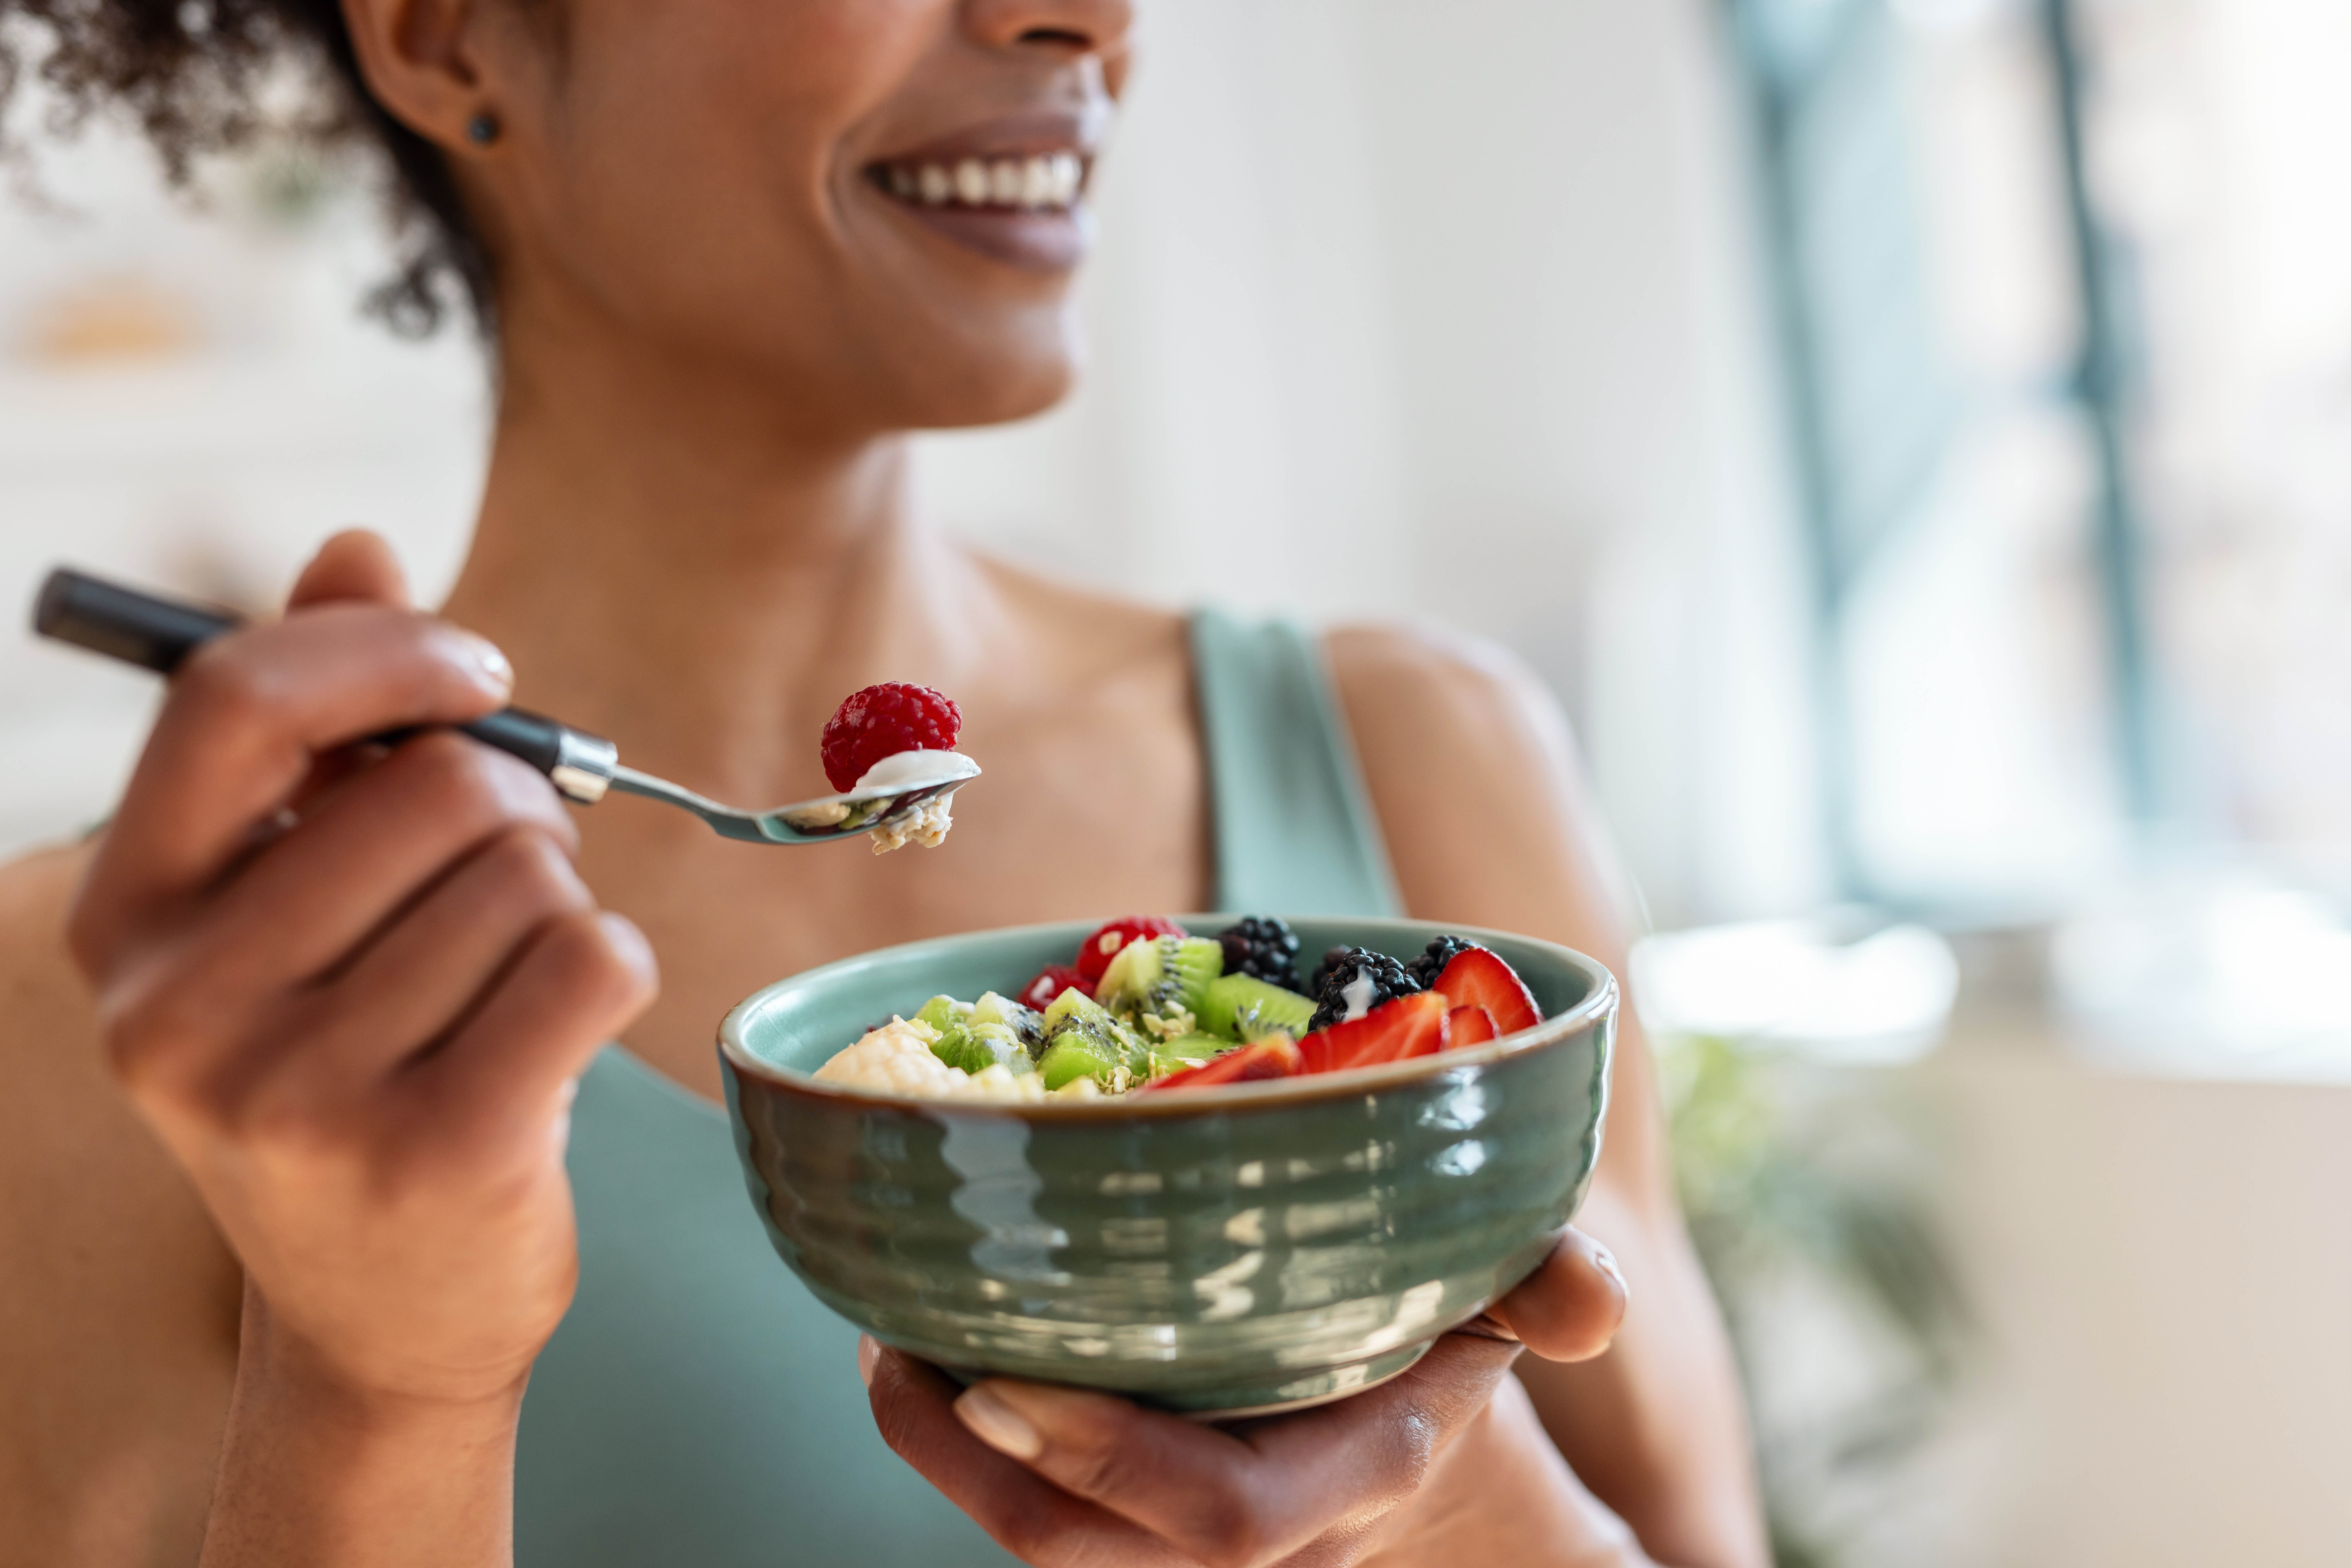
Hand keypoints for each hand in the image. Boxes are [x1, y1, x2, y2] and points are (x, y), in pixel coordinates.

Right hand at [68, 531, 657, 1414]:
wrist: (385, 1312)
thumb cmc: (356, 1062)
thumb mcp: (301, 903)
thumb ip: (319, 724)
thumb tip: (359, 546)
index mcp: (130, 921)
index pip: (239, 700)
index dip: (384, 650)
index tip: (474, 670)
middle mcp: (184, 1008)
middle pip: (436, 787)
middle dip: (512, 814)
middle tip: (498, 893)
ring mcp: (300, 1096)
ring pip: (528, 876)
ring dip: (554, 907)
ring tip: (502, 986)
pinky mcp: (436, 1153)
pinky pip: (592, 959)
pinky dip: (612, 972)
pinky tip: (559, 1033)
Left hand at [866, 1228, 1638, 1567]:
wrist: (1419, 1424)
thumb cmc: (1452, 1337)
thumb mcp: (1513, 1300)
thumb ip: (1557, 1292)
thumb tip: (1591, 1298)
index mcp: (1353, 1475)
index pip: (1220, 1518)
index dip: (1106, 1457)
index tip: (1000, 1378)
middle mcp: (1261, 1528)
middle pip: (1084, 1550)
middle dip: (971, 1465)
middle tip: (896, 1350)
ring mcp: (1182, 1537)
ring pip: (1038, 1538)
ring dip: (941, 1452)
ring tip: (889, 1337)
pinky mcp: (1131, 1513)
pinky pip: (1033, 1504)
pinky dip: (963, 1438)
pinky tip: (925, 1344)